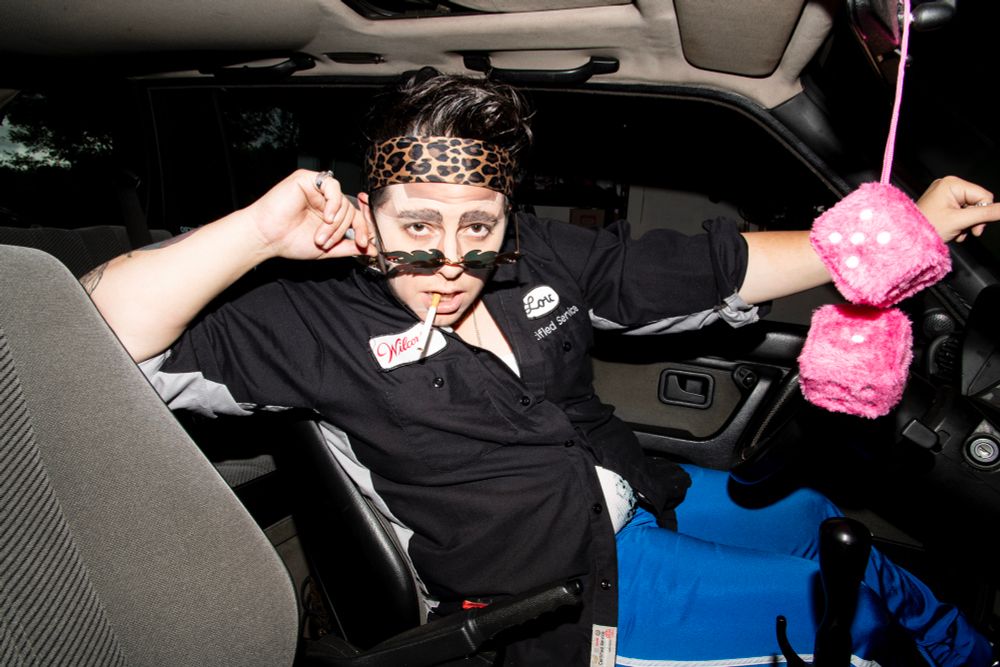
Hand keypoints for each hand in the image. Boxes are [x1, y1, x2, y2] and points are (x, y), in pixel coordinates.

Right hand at [244, 169, 370, 259]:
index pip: (354, 217)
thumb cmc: (290, 241)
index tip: (363, 244)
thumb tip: (372, 250)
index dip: (362, 230)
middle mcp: (324, 200)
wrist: (267, 237)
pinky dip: (334, 203)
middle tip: (327, 243)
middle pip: (349, 210)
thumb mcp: (327, 249)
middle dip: (341, 231)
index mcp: (329, 214)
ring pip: (342, 201)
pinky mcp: (308, 179)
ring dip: (334, 223)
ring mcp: (317, 189)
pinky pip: (333, 186)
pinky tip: (326, 217)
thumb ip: (349, 247)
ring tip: (319, 236)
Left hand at [916, 175, 999, 242]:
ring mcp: (944, 195)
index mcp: (952, 184)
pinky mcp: (941, 204)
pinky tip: (949, 230)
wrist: (907, 239)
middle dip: (972, 220)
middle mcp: (948, 186)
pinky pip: (959, 213)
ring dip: (965, 225)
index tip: (975, 228)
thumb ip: (986, 214)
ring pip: (969, 210)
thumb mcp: (960, 221)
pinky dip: (958, 224)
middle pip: (977, 203)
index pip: (984, 196)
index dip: (984, 213)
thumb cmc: (926, 227)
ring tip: (953, 232)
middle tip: (963, 231)